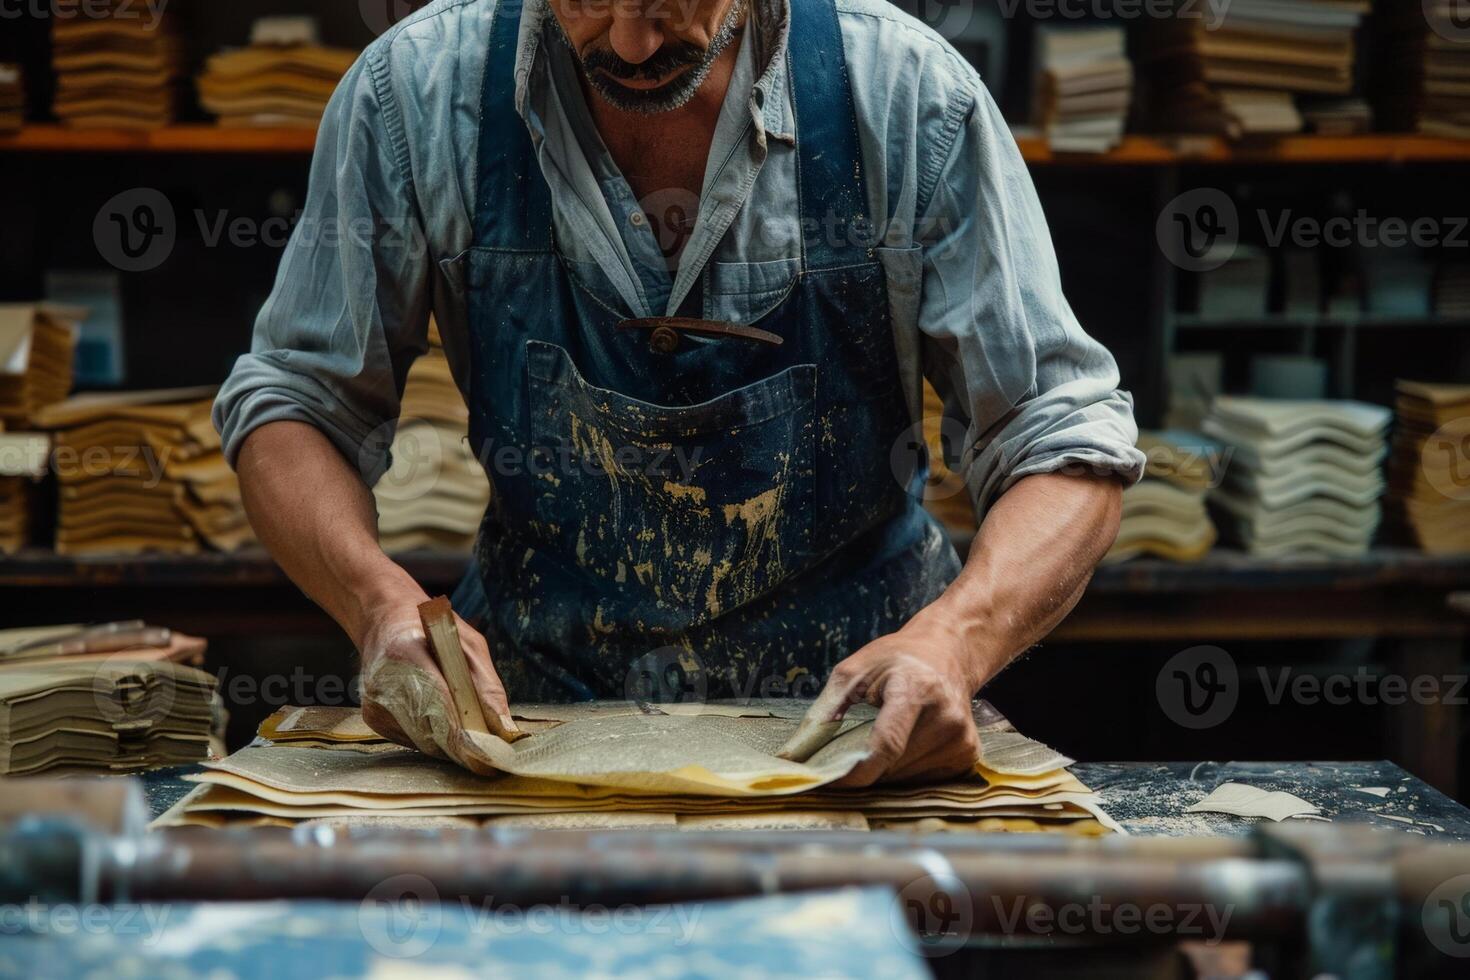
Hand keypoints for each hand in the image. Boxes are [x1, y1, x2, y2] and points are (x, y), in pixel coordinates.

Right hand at [357, 593, 510, 771]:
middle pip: (429, 728)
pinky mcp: (373, 718)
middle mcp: (383, 681)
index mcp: (405, 652)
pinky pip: (412, 740)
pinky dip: (434, 739)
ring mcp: (375, 702)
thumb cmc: (433, 631)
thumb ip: (486, 685)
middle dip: (463, 745)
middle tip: (490, 759)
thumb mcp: (469, 644)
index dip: (463, 730)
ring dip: (451, 746)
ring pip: (422, 741)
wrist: (384, 622)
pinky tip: (445, 727)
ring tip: (473, 742)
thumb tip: (504, 727)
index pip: (438, 700)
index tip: (488, 752)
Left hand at [801, 613, 982, 787]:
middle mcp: (946, 716)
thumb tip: (796, 751)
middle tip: (850, 748)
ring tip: (883, 737)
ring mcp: (961, 739)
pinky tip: (906, 744)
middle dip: (864, 766)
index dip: (855, 770)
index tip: (828, 779)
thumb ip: (825, 710)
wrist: (948, 652)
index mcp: (916, 689)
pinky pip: (924, 779)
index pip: (886, 745)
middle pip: (892, 766)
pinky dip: (905, 770)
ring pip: (906, 778)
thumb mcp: (854, 670)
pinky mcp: (968, 754)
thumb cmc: (897, 659)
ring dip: (885, 769)